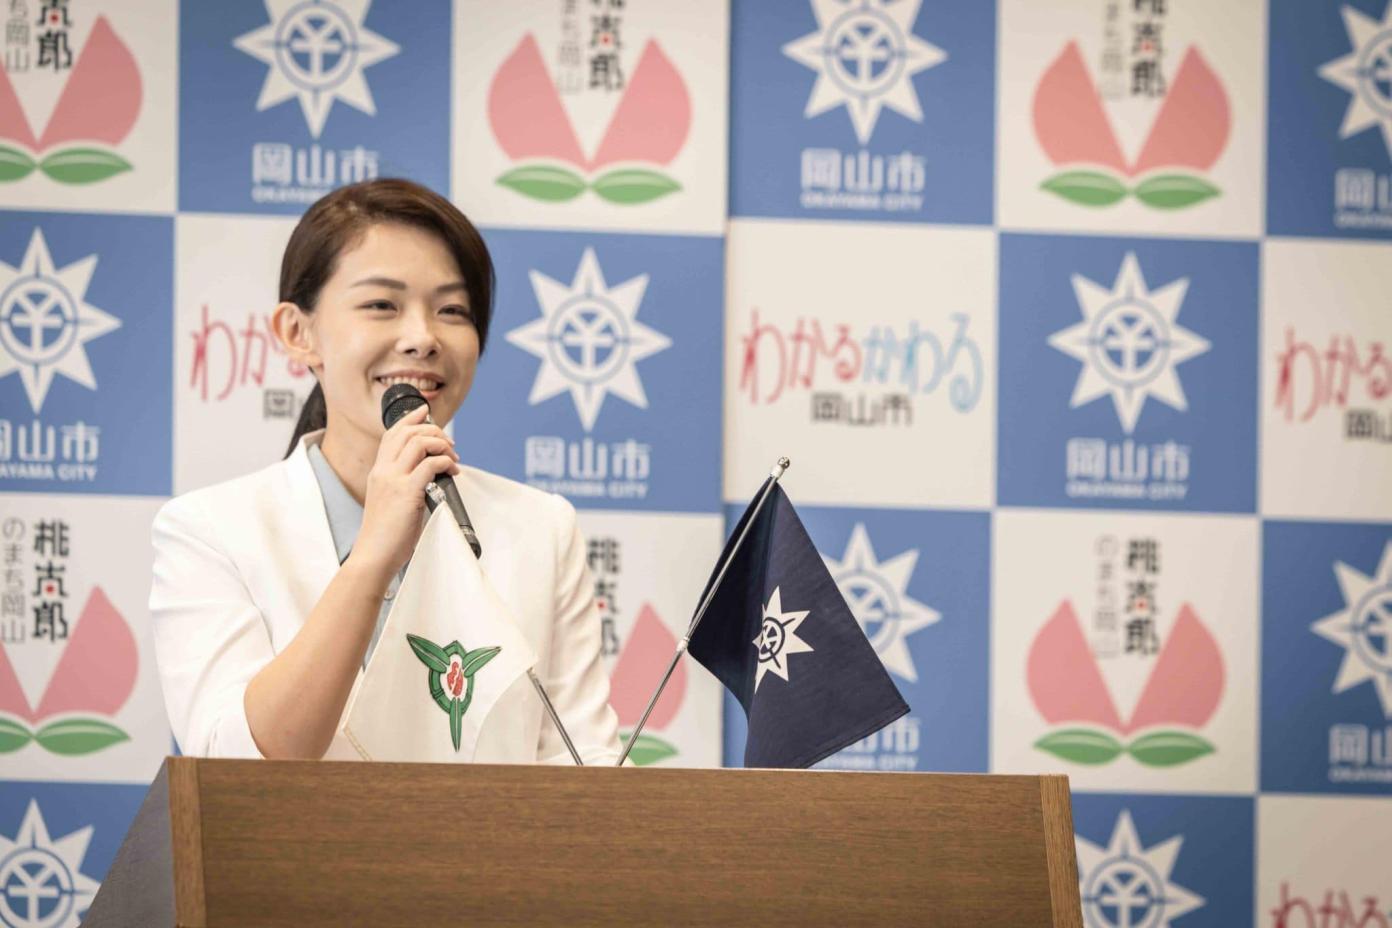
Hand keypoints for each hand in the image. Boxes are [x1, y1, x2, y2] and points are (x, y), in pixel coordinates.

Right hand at [351, 404, 459, 583]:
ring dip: (442, 444)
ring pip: (419, 443)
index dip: (410, 419)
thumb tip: (428, 476)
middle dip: (433, 430)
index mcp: (378, 471)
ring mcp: (393, 480)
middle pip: (408, 432)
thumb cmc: (386, 535)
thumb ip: (402, 484)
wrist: (374, 555)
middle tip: (449, 443)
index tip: (425, 411)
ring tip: (453, 457)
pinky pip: (431, 464)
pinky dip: (446, 462)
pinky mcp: (407, 492)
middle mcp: (383, 471)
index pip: (392, 434)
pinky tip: (453, 471)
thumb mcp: (389, 501)